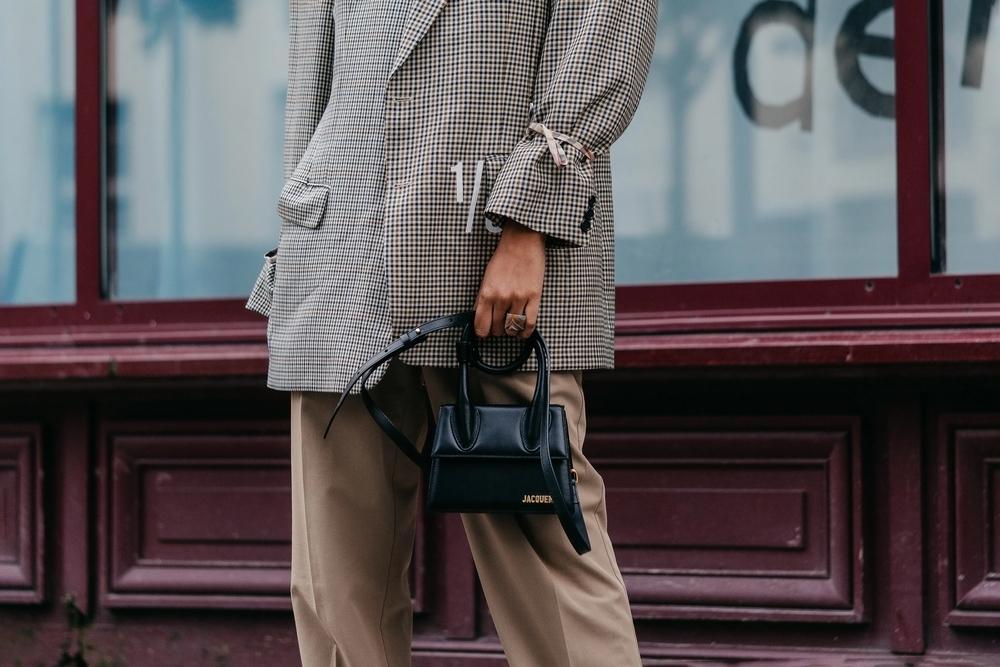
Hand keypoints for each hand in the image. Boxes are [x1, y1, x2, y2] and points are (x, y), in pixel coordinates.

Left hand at [473, 219, 544, 338]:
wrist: (522, 241)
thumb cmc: (504, 257)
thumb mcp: (486, 277)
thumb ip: (482, 298)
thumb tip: (479, 316)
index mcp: (486, 293)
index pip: (481, 325)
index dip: (482, 332)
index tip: (484, 332)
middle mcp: (501, 298)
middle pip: (497, 328)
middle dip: (497, 330)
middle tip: (499, 326)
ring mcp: (518, 298)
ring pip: (512, 328)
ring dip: (511, 331)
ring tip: (510, 328)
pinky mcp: (534, 297)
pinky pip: (529, 322)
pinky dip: (525, 332)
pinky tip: (523, 332)